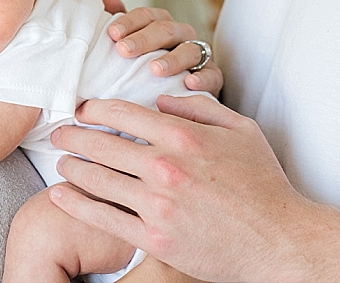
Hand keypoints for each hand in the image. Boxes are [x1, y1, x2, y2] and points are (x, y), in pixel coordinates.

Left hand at [49, 94, 312, 282]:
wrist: (280, 241)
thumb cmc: (265, 184)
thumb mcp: (242, 130)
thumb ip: (201, 107)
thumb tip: (162, 98)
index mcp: (184, 136)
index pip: (123, 112)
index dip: (94, 108)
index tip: (82, 108)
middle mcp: (165, 167)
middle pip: (102, 144)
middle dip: (73, 135)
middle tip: (58, 132)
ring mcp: (158, 205)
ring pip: (98, 179)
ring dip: (71, 166)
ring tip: (59, 161)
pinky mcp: (154, 239)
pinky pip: (104, 218)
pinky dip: (76, 203)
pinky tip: (59, 194)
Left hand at [100, 0, 222, 96]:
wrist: (178, 96)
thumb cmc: (147, 68)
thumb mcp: (132, 47)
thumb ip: (120, 25)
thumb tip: (107, 1)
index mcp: (161, 25)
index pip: (147, 15)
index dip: (129, 22)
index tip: (112, 34)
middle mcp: (182, 36)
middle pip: (166, 29)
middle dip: (144, 39)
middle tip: (123, 50)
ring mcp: (200, 56)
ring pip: (190, 50)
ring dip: (173, 59)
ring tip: (155, 69)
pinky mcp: (214, 78)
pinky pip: (213, 75)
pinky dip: (203, 78)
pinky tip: (189, 83)